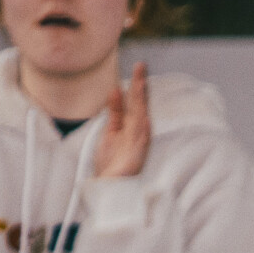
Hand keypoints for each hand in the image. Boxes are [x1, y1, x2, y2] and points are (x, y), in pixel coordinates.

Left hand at [93, 61, 151, 179]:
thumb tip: (116, 90)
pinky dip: (143, 128)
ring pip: (141, 117)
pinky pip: (141, 140)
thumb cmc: (111, 162)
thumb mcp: (111, 131)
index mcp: (131, 125)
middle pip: (139, 105)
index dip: (136, 84)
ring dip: (142, 101)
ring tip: (142, 84)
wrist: (109, 186)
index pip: (135, 101)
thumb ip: (115, 112)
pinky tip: (144, 116)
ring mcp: (139, 143)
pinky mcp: (137, 156)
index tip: (139, 66)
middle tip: (142, 66)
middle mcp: (137, 132)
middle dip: (140, 86)